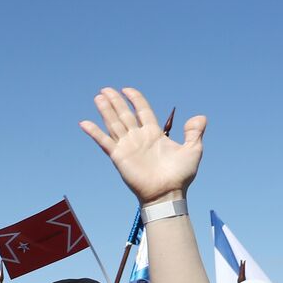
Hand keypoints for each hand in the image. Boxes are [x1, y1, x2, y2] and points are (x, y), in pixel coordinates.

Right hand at [79, 87, 204, 204]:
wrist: (168, 193)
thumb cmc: (180, 175)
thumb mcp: (194, 149)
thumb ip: (195, 132)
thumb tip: (198, 117)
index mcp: (154, 134)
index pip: (142, 111)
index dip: (135, 99)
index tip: (126, 89)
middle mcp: (138, 138)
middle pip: (124, 114)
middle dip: (115, 101)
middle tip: (106, 89)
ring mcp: (127, 146)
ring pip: (113, 124)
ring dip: (105, 110)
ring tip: (98, 97)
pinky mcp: (118, 156)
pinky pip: (104, 141)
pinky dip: (94, 132)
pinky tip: (84, 123)